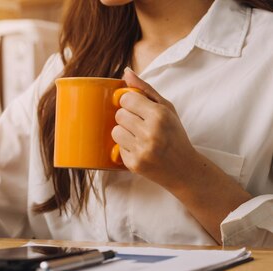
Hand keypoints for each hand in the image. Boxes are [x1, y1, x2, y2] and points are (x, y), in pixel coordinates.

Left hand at [111, 68, 199, 188]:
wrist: (184, 168)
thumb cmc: (174, 134)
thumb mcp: (167, 108)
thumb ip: (145, 89)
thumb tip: (126, 72)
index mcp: (159, 115)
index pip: (126, 99)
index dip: (130, 103)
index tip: (137, 108)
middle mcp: (150, 132)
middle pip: (119, 115)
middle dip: (127, 118)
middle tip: (140, 125)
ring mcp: (141, 149)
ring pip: (115, 131)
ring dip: (124, 133)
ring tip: (138, 137)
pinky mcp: (134, 163)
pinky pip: (117, 148)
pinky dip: (126, 148)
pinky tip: (140, 149)